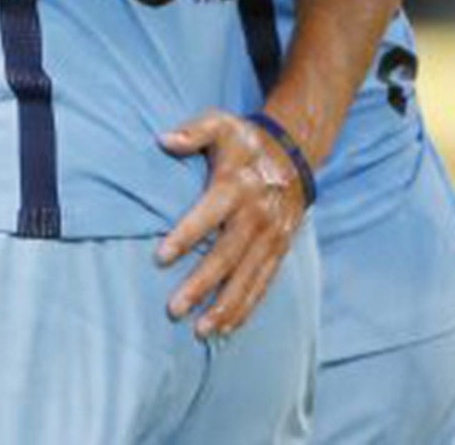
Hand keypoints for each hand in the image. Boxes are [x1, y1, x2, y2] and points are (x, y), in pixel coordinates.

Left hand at [155, 110, 308, 337]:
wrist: (295, 153)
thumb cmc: (244, 141)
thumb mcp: (220, 124)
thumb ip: (193, 131)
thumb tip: (164, 139)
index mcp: (237, 186)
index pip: (208, 215)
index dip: (185, 236)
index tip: (160, 257)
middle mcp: (256, 216)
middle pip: (227, 256)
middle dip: (201, 285)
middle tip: (174, 309)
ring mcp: (271, 237)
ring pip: (247, 278)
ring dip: (225, 306)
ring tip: (201, 330)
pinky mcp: (280, 250)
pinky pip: (263, 283)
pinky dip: (247, 307)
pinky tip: (228, 327)